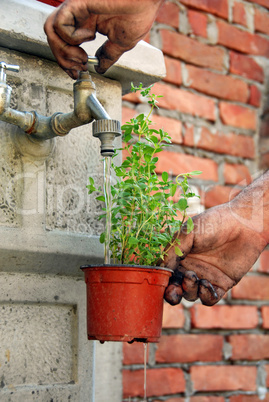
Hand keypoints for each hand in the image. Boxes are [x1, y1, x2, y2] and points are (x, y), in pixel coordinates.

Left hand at [44, 0, 163, 78]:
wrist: (148, 0)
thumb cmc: (139, 13)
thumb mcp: (121, 43)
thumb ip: (108, 55)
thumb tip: (100, 69)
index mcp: (87, 23)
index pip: (64, 43)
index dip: (66, 62)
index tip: (77, 73)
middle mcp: (78, 15)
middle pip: (53, 38)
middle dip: (63, 60)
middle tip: (80, 67)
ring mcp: (76, 8)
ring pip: (50, 31)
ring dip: (63, 51)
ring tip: (82, 56)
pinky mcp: (76, 3)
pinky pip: (59, 24)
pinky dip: (71, 37)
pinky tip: (89, 35)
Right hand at [160, 198, 267, 305]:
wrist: (244, 224)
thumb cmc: (213, 223)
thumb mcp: (187, 232)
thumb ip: (172, 251)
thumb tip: (161, 270)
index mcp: (178, 256)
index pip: (165, 273)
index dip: (160, 280)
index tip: (160, 280)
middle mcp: (190, 268)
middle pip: (175, 289)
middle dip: (171, 294)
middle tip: (173, 291)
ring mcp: (205, 277)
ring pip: (190, 295)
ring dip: (189, 290)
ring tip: (193, 277)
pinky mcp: (222, 284)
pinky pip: (209, 299)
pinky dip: (205, 296)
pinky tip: (206, 284)